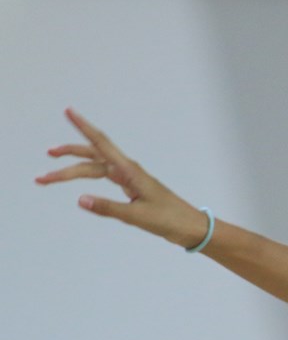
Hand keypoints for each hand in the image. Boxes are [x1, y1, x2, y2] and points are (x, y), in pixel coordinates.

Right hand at [35, 108, 211, 249]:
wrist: (191, 228)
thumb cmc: (169, 220)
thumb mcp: (137, 216)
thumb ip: (108, 208)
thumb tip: (79, 199)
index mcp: (130, 172)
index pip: (101, 144)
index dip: (83, 127)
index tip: (69, 111)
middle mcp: (128, 171)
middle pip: (91, 157)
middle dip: (67, 158)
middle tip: (44, 168)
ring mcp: (130, 179)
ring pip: (95, 168)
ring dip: (73, 170)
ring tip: (50, 176)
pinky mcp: (132, 189)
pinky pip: (105, 177)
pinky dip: (89, 177)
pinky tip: (79, 181)